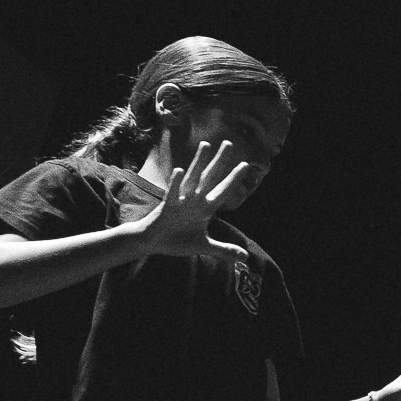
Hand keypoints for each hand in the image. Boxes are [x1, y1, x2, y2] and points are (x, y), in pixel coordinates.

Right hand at [133, 140, 253, 264]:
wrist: (154, 243)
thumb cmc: (178, 241)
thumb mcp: (205, 246)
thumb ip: (224, 250)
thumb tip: (245, 257)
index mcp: (205, 208)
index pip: (223, 191)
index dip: (234, 179)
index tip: (245, 165)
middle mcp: (195, 200)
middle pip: (210, 177)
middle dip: (220, 161)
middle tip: (229, 143)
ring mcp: (182, 201)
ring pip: (193, 178)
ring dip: (199, 162)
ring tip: (206, 145)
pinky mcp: (167, 207)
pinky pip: (173, 193)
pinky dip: (176, 183)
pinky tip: (180, 171)